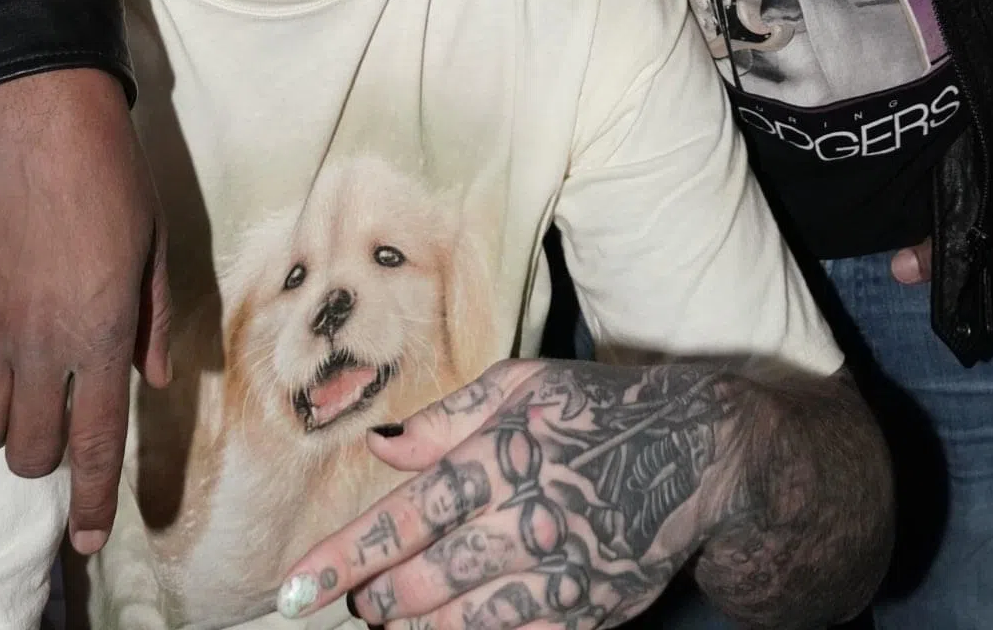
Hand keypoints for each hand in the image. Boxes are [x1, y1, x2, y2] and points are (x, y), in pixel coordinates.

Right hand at [0, 68, 170, 553]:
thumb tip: (157, 381)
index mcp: (102, 333)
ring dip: (2, 424)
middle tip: (55, 423)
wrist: (45, 120)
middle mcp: (42, 344)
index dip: (90, 501)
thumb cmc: (113, 177)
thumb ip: (153, 322)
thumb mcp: (155, 248)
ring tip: (18, 388)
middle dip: (45, 456)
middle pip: (31, 451)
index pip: (95, 443)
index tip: (88, 538)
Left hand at [276, 360, 737, 629]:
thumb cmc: (595, 410)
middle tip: (346, 602)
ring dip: (415, 625)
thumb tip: (379, 444)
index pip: (407, 514)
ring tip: (386, 617)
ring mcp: (560, 572)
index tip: (297, 586)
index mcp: (502, 456)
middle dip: (374, 598)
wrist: (695, 454)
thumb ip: (449, 417)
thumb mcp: (524, 386)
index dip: (348, 554)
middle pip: (428, 577)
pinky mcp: (588, 610)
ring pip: (465, 620)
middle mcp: (527, 518)